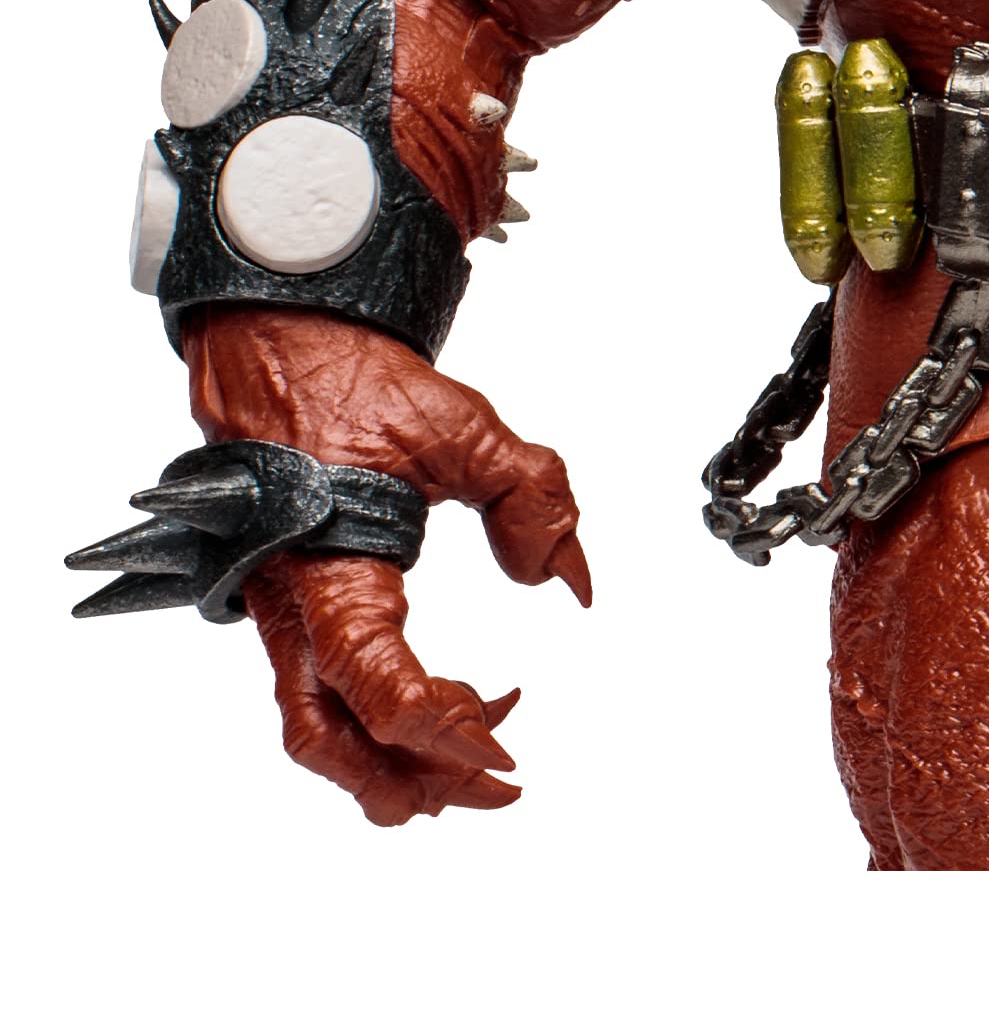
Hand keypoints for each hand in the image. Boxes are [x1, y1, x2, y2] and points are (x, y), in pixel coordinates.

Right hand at [182, 306, 590, 823]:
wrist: (278, 344)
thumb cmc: (357, 382)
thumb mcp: (464, 427)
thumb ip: (532, 496)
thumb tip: (569, 578)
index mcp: (328, 570)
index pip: (377, 686)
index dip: (441, 732)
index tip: (505, 749)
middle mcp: (291, 607)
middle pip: (332, 738)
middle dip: (414, 778)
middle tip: (497, 784)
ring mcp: (284, 613)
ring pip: (320, 724)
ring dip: (395, 758)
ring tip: (480, 747)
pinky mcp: (294, 606)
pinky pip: (327, 686)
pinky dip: (385, 711)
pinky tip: (451, 697)